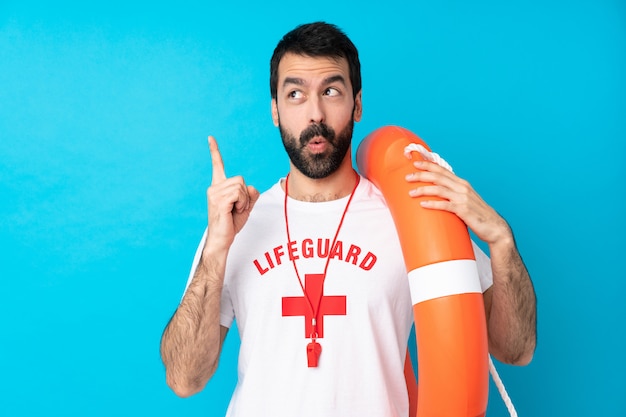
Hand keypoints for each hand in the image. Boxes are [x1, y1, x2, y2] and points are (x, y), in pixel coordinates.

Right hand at [206, 136, 259, 251]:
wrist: (221, 240)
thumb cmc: (231, 224)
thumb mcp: (245, 206)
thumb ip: (250, 195)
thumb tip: (252, 187)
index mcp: (218, 187)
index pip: (217, 166)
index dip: (214, 151)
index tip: (210, 138)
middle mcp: (214, 187)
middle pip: (241, 179)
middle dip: (245, 195)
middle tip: (238, 208)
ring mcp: (214, 193)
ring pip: (241, 187)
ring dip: (244, 201)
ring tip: (235, 211)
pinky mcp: (219, 200)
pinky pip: (239, 194)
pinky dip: (242, 203)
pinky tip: (234, 211)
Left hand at [405, 160, 510, 245]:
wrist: (495, 228)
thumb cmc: (478, 215)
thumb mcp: (465, 200)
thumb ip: (453, 195)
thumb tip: (436, 194)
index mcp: (462, 183)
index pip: (443, 170)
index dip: (428, 165)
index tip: (415, 163)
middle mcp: (462, 188)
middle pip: (438, 177)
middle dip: (421, 175)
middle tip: (407, 177)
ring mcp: (463, 198)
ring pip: (439, 189)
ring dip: (423, 189)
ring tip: (411, 192)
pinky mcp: (463, 210)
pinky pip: (445, 205)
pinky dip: (433, 203)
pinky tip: (423, 204)